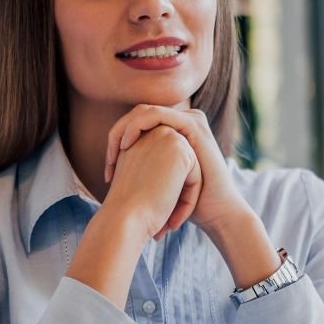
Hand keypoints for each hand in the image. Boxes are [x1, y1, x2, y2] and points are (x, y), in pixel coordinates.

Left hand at [104, 105, 253, 237]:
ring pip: (144, 111)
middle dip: (116, 135)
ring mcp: (189, 120)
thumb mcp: (161, 182)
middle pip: (138, 115)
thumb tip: (118, 169)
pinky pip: (155, 114)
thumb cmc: (185, 203)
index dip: (116, 142)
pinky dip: (136, 127)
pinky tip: (126, 146)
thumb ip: (145, 168)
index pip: (136, 123)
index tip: (109, 171)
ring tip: (116, 154)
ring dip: (123, 130)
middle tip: (108, 162)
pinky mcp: (192, 124)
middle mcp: (182, 121)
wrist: (214, 212)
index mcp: (174, 131)